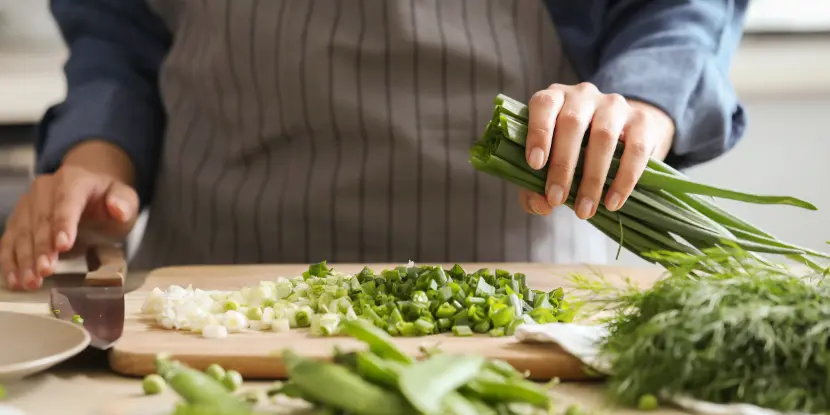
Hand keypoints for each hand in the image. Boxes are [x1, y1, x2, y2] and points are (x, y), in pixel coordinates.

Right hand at [1, 165, 137, 290]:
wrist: (90, 193)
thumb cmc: (108, 200)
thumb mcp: (126, 199)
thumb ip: (124, 203)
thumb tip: (118, 209)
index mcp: (73, 180)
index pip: (67, 201)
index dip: (64, 224)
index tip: (63, 246)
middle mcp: (45, 189)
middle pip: (41, 220)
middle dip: (43, 248)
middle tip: (45, 270)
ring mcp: (28, 204)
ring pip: (22, 233)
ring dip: (25, 259)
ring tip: (32, 281)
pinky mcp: (18, 221)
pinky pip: (10, 242)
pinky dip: (10, 262)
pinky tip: (15, 279)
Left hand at [517, 82, 674, 218]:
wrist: (622, 137)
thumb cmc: (573, 152)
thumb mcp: (549, 164)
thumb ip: (534, 185)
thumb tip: (542, 205)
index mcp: (555, 98)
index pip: (544, 104)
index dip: (538, 133)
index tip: (535, 165)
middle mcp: (583, 95)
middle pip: (572, 123)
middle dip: (563, 166)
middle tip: (556, 200)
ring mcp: (614, 105)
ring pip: (604, 136)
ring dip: (592, 178)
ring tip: (584, 210)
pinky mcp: (642, 120)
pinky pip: (635, 150)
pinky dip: (623, 180)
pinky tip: (612, 203)